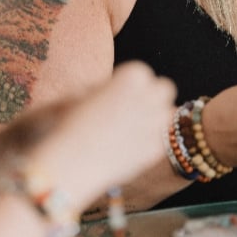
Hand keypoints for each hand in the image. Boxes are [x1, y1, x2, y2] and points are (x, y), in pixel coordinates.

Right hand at [29, 61, 175, 211]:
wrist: (69, 163)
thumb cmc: (67, 125)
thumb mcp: (79, 95)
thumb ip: (102, 88)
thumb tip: (108, 89)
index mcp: (132, 75)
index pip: (142, 73)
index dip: (128, 85)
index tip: (114, 96)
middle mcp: (150, 97)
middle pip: (164, 88)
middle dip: (152, 96)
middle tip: (131, 110)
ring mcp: (156, 124)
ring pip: (169, 113)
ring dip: (156, 117)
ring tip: (133, 128)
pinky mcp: (156, 150)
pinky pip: (163, 139)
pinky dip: (151, 142)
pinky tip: (131, 148)